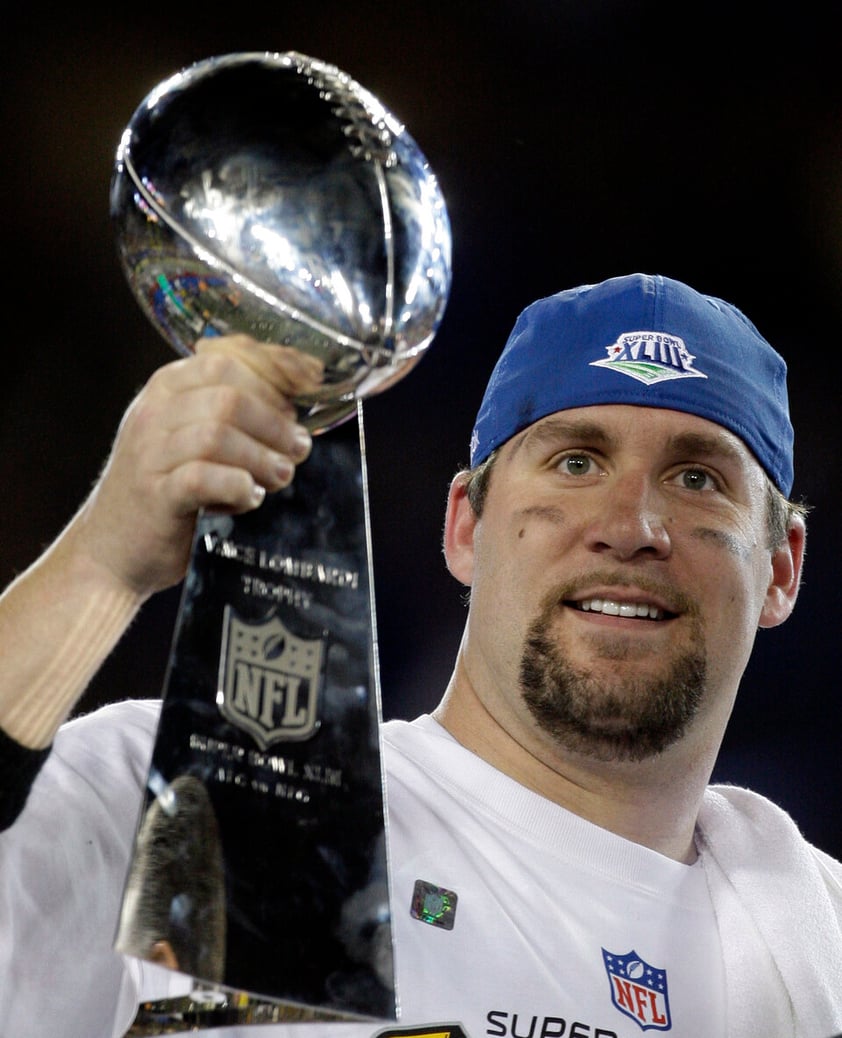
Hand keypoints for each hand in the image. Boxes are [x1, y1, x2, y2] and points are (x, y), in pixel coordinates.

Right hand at [75, 335, 322, 597]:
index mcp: (166, 389)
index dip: (276, 373)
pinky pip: (205, 478)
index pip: (227, 359)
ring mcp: (149, 453)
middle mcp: (153, 413)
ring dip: (262, 457)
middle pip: (229, 396)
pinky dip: (239, 487)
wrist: (111, 550)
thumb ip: (233, 414)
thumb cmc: (166, 491)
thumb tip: (294, 405)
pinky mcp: (155, 494)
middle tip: (297, 448)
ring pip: (219, 435)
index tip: (309, 389)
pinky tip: (248, 497)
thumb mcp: (191, 438)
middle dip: (275, 423)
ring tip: (280, 476)